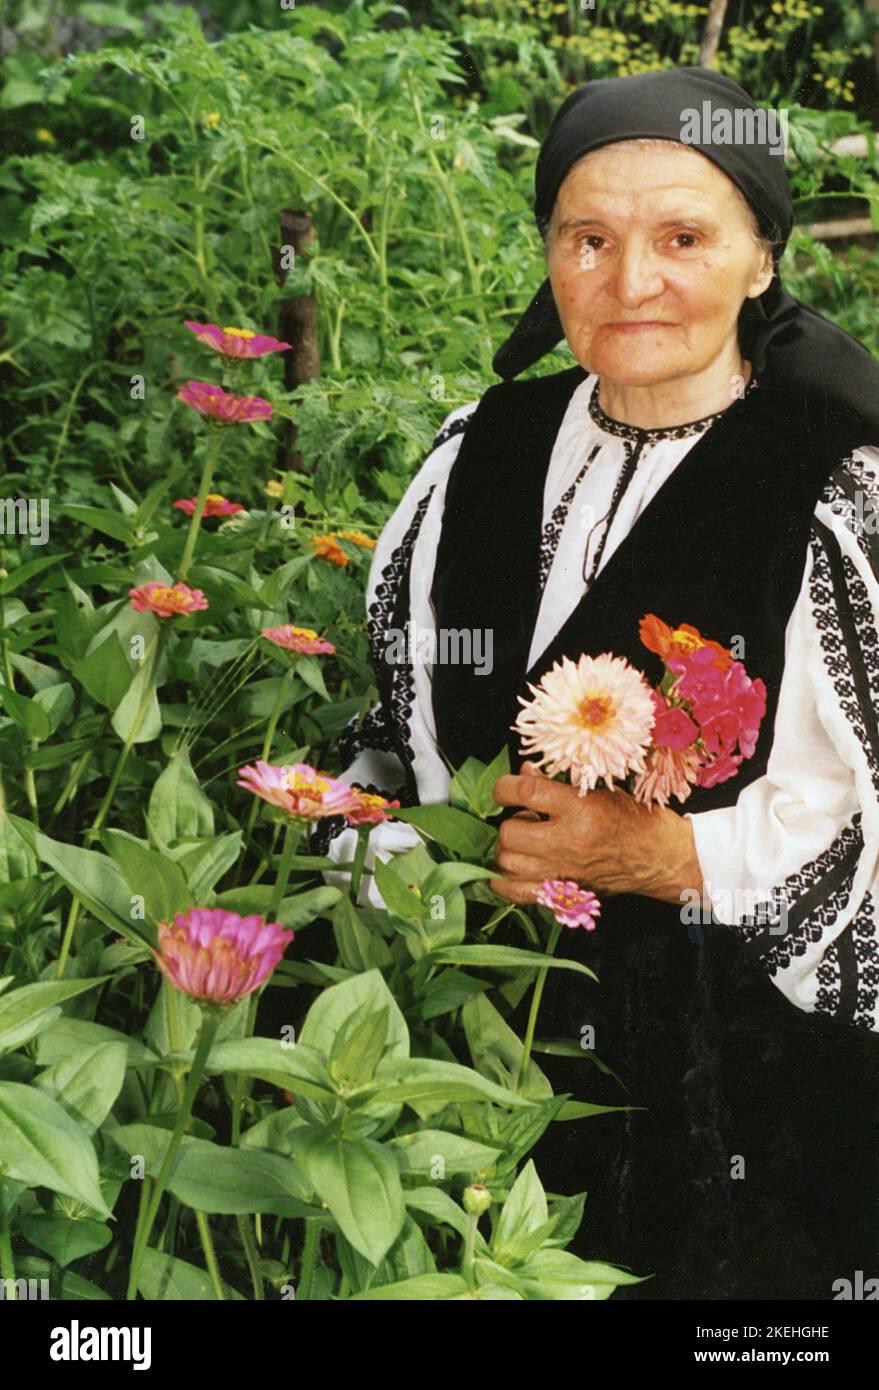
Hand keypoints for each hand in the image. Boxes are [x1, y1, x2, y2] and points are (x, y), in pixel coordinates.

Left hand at [488, 761, 704, 906]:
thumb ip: (557, 783)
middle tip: (525, 819)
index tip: (505, 789)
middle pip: (509, 833)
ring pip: (508, 863)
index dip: (504, 788)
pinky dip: (504, 882)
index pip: (526, 792)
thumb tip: (524, 773)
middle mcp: (569, 842)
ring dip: (508, 850)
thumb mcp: (598, 790)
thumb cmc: (632, 819)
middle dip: (510, 822)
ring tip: (524, 842)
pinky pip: (516, 893)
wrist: (658, 857)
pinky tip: (510, 869)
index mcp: (580, 809)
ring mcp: (564, 872)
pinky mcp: (564, 894)